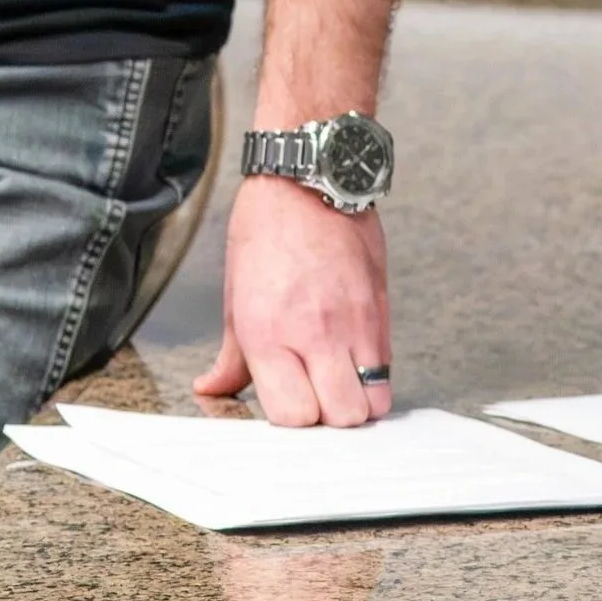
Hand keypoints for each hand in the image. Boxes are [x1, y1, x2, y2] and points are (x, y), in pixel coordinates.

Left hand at [196, 177, 389, 425]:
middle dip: (330, 421)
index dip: (292, 421)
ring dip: (358, 402)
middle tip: (315, 400)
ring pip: (375, 402)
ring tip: (338, 384)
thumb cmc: (264, 230)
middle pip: (342, 418)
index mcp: (269, 332)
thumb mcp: (234, 295)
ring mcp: (355, 324)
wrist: (308, 179)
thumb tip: (213, 389)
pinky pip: (388, 368)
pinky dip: (373, 377)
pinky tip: (352, 360)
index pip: (295, 416)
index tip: (286, 406)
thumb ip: (231, 356)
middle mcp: (315, 333)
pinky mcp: (381, 311)